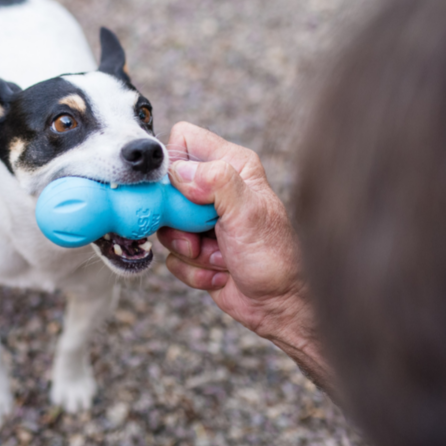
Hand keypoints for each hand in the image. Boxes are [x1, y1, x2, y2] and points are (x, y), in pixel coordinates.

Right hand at [158, 122, 334, 392]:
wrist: (281, 304)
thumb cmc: (275, 256)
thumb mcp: (247, 212)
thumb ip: (216, 181)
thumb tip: (178, 172)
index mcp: (231, 165)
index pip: (182, 140)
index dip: (174, 165)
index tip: (181, 194)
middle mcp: (215, 188)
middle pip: (165, 188)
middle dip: (179, 219)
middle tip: (202, 232)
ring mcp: (202, 219)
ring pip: (165, 226)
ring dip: (189, 249)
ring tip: (219, 257)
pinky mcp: (195, 248)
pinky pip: (171, 256)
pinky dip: (193, 270)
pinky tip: (220, 272)